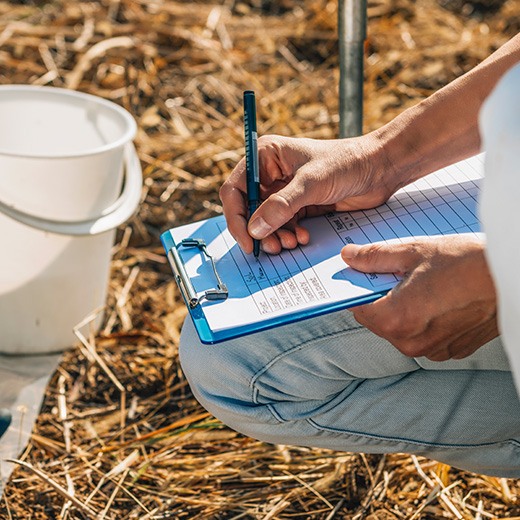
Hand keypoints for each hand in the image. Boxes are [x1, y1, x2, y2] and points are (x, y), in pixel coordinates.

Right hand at [220, 134, 398, 254]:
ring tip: (289, 244)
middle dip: (257, 230)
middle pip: (248, 208)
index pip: (235, 188)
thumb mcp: (312, 183)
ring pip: (265, 221)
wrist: (380, 169)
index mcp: (265, 156)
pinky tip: (302, 237)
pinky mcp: (299, 205)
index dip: (236, 216)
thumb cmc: (347, 162)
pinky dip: (288, 235)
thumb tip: (254, 229)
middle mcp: (270, 173)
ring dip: (274, 236)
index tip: (246, 240)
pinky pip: (283, 225)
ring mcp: (284, 190)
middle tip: (271, 247)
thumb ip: (282, 206)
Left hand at [341, 235, 498, 360]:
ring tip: (422, 285)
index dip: (358, 289)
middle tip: (398, 275)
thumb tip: (350, 257)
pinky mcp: (451, 350)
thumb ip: (375, 257)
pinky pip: (423, 336)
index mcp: (397, 320)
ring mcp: (433, 350)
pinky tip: (438, 299)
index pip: (358, 308)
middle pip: (377, 321)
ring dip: (402, 310)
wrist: (511, 275)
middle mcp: (411, 342)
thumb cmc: (467, 263)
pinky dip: (423, 320)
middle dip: (381, 298)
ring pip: (400, 330)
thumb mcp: (413, 252)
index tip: (364, 275)